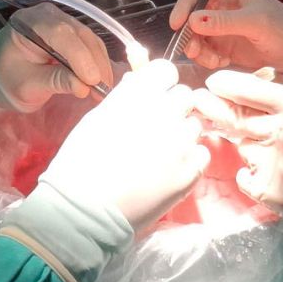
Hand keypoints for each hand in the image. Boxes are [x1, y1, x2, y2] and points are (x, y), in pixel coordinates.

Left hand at [0, 4, 114, 115]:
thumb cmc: (3, 80)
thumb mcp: (25, 86)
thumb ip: (54, 82)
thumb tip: (83, 86)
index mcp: (28, 23)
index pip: (60, 34)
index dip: (80, 57)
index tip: (92, 82)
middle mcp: (47, 15)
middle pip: (79, 35)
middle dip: (94, 63)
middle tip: (103, 92)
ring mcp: (61, 21)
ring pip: (89, 40)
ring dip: (100, 64)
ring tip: (104, 91)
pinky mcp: (70, 33)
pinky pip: (89, 45)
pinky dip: (97, 63)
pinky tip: (101, 81)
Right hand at [40, 59, 210, 229]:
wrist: (85, 210)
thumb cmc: (81, 162)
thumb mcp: (97, 118)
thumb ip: (125, 95)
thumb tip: (140, 79)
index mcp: (137, 95)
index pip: (167, 71)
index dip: (160, 84)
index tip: (154, 97)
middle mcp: (163, 112)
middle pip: (185, 96)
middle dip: (173, 107)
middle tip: (156, 127)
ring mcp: (180, 142)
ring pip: (194, 125)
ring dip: (181, 133)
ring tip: (159, 153)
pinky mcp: (190, 171)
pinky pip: (201, 152)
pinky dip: (189, 159)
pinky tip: (168, 170)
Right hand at [170, 0, 282, 72]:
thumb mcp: (255, 22)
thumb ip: (224, 21)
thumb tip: (192, 20)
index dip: (184, 7)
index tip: (177, 25)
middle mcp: (222, 6)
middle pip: (192, 17)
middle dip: (190, 34)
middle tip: (194, 50)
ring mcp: (222, 28)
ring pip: (196, 37)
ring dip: (199, 49)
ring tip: (215, 59)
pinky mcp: (224, 47)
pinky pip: (205, 52)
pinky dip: (209, 59)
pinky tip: (223, 62)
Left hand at [196, 70, 282, 245]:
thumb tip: (245, 80)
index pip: (249, 88)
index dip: (224, 84)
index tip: (211, 83)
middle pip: (233, 117)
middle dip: (211, 108)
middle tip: (199, 103)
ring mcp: (275, 166)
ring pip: (240, 147)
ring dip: (247, 146)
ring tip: (274, 153)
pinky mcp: (270, 193)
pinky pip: (242, 175)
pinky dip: (250, 174)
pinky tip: (274, 174)